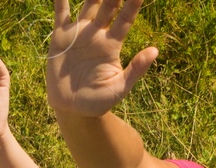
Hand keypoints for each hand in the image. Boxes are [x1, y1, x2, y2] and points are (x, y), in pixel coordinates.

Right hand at [46, 0, 158, 116]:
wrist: (71, 109)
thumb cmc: (97, 102)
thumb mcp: (118, 89)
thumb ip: (135, 71)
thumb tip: (154, 51)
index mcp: (112, 44)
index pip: (126, 17)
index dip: (134, 2)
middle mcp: (97, 34)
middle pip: (109, 5)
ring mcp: (79, 33)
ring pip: (89, 3)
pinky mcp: (61, 38)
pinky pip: (61, 13)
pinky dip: (61, 0)